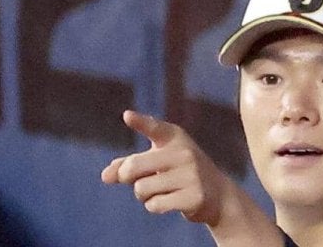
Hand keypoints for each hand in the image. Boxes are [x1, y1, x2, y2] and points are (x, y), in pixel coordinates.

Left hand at [101, 110, 227, 223]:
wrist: (218, 195)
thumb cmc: (179, 173)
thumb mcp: (157, 162)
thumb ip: (128, 165)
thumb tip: (104, 176)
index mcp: (174, 137)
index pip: (155, 128)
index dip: (140, 122)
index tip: (127, 116)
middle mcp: (184, 153)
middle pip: (134, 167)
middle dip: (125, 177)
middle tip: (131, 180)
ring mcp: (191, 175)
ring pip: (142, 188)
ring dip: (143, 195)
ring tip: (159, 191)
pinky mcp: (194, 197)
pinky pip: (155, 204)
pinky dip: (154, 206)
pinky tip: (169, 202)